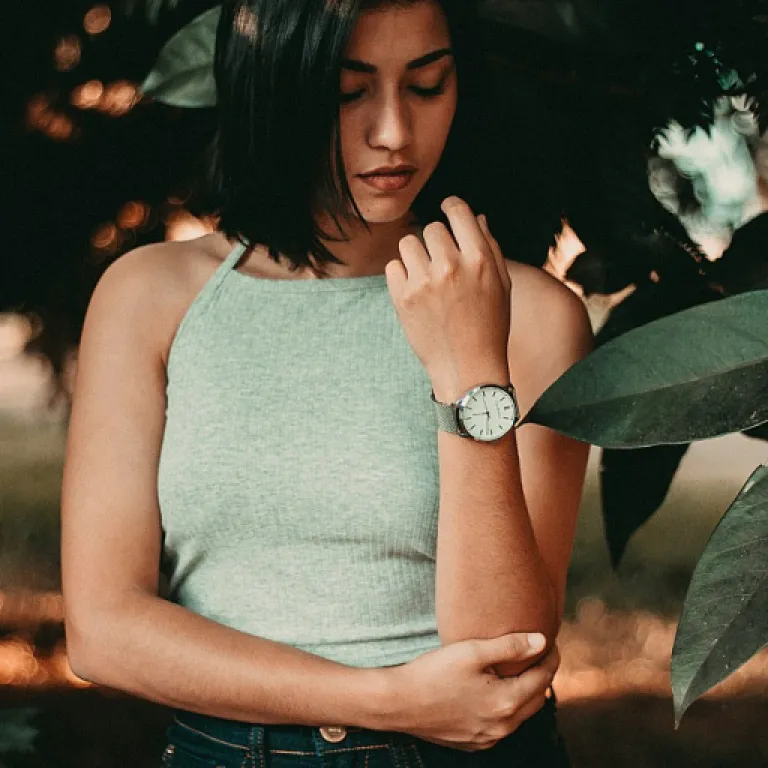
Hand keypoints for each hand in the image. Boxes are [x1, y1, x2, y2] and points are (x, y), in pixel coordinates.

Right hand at [384, 632, 556, 752]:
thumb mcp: (471, 651)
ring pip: (520, 714)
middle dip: (542, 675)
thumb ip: (510, 646)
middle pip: (536, 699)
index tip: (550, 640)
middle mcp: (501, 726)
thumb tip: (542, 641)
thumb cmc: (433, 672)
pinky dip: (507, 707)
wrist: (399, 703)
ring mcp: (487, 738)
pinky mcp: (473, 742)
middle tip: (540, 653)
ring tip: (521, 669)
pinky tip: (497, 690)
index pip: (542, 678)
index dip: (550, 657)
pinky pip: (501, 725)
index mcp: (505, 703)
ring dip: (525, 693)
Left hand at [385, 197, 511, 399]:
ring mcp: (424, 282)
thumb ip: (490, 247)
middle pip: (431, 228)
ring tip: (428, 278)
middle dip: (436, 240)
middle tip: (441, 261)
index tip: (446, 208)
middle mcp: (450, 266)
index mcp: (479, 259)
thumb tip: (476, 217)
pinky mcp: (402, 298)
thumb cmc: (489, 327)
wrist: (468, 369)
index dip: (451, 206)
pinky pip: (393, 266)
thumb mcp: (501, 286)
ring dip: (416, 255)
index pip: (458, 212)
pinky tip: (417, 292)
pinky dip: (402, 275)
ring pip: (408, 243)